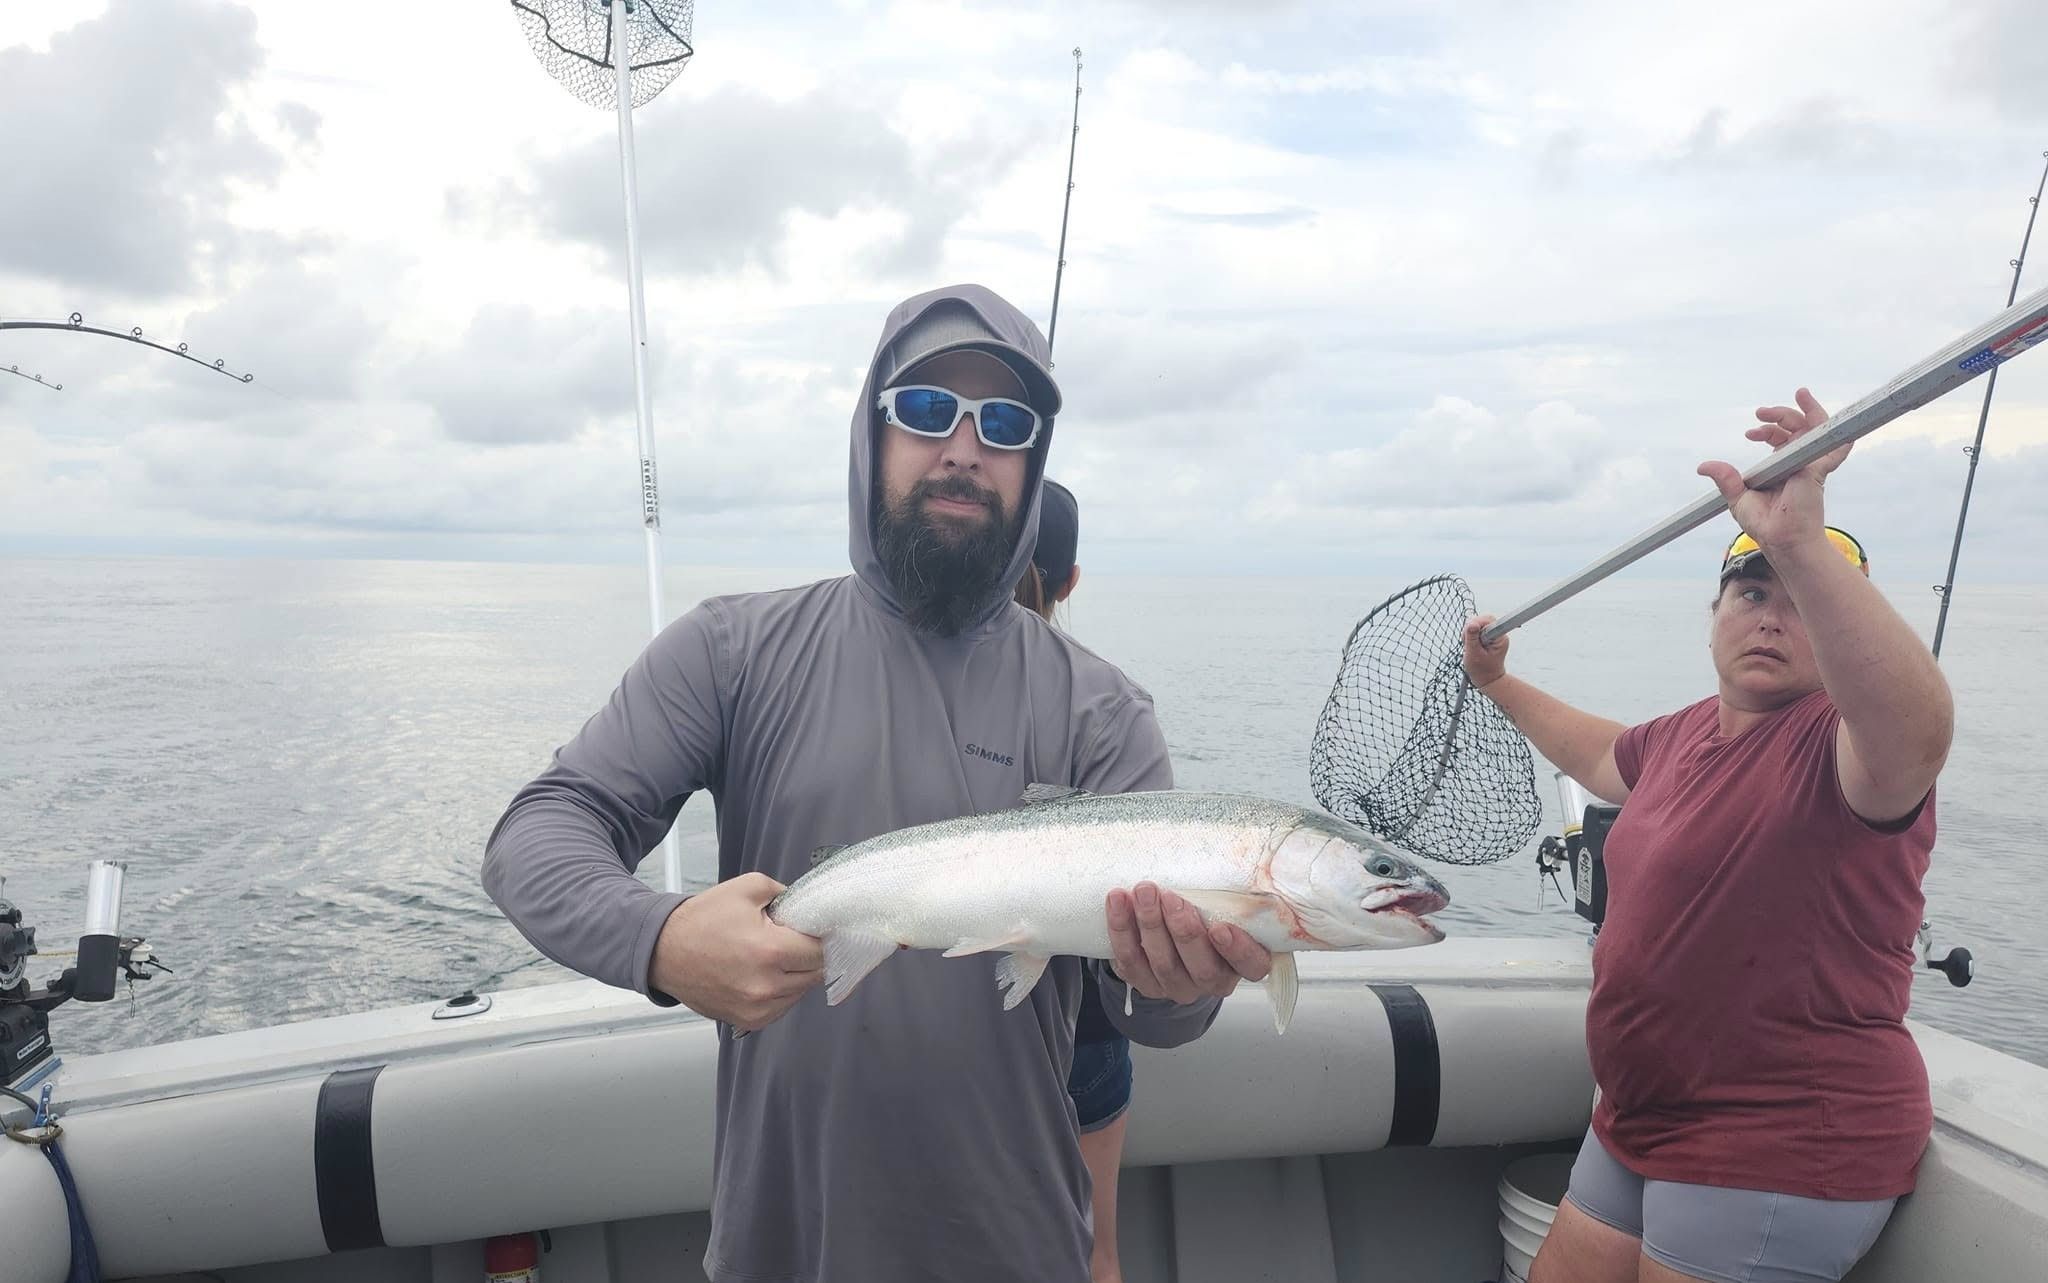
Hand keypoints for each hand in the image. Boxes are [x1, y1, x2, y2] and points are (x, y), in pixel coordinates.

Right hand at [648, 872, 822, 1032]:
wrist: (663, 951)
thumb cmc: (701, 920)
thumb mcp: (748, 888)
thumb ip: (787, 893)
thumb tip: (810, 906)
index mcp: (770, 951)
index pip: (822, 950)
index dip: (822, 937)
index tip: (817, 930)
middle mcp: (766, 986)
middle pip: (816, 973)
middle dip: (809, 955)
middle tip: (793, 940)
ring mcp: (757, 1008)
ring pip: (801, 992)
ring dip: (796, 975)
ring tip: (772, 956)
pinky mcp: (748, 1021)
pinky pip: (782, 1007)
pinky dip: (780, 991)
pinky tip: (763, 973)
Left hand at [1105, 882, 1270, 1005]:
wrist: (1169, 933)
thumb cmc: (1205, 910)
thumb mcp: (1223, 902)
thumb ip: (1228, 891)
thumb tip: (1225, 852)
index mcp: (1241, 962)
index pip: (1251, 965)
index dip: (1238, 950)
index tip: (1221, 928)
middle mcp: (1212, 980)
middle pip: (1201, 967)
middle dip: (1183, 931)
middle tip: (1170, 897)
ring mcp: (1178, 986)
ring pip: (1163, 964)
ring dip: (1150, 925)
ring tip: (1143, 891)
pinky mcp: (1145, 983)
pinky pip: (1130, 962)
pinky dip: (1121, 931)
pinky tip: (1117, 902)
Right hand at [1462, 614, 1507, 688]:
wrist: (1487, 679)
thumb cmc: (1482, 670)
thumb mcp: (1473, 654)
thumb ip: (1472, 638)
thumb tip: (1471, 623)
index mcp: (1499, 638)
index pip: (1489, 621)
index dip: (1478, 623)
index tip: (1471, 629)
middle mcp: (1498, 634)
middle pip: (1483, 619)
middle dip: (1471, 628)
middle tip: (1467, 641)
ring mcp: (1493, 634)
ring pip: (1478, 623)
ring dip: (1469, 632)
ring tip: (1468, 646)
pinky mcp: (1487, 636)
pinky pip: (1476, 628)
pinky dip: (1470, 635)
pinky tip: (1469, 644)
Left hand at [1697, 387, 1847, 554]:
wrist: (1778, 539)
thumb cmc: (1764, 523)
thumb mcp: (1739, 497)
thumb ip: (1726, 479)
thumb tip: (1704, 466)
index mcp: (1783, 465)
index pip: (1779, 438)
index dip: (1766, 430)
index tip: (1750, 433)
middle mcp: (1799, 461)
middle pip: (1797, 427)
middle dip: (1780, 414)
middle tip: (1760, 412)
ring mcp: (1810, 464)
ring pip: (1817, 429)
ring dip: (1809, 410)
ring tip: (1800, 393)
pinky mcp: (1817, 470)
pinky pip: (1836, 449)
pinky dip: (1841, 436)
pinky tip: (1845, 424)